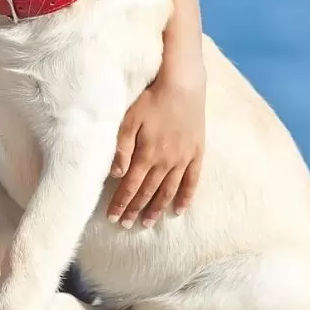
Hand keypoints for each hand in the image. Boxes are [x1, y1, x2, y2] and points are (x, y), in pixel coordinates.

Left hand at [106, 68, 205, 227]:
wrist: (183, 84)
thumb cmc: (151, 98)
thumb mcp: (129, 119)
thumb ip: (121, 147)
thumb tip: (115, 175)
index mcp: (147, 153)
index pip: (130, 186)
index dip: (121, 203)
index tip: (113, 218)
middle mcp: (166, 161)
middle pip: (148, 191)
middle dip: (135, 209)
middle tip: (126, 226)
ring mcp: (184, 158)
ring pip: (169, 190)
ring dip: (157, 208)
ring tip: (148, 223)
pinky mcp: (197, 152)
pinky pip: (193, 181)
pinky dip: (186, 197)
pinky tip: (180, 210)